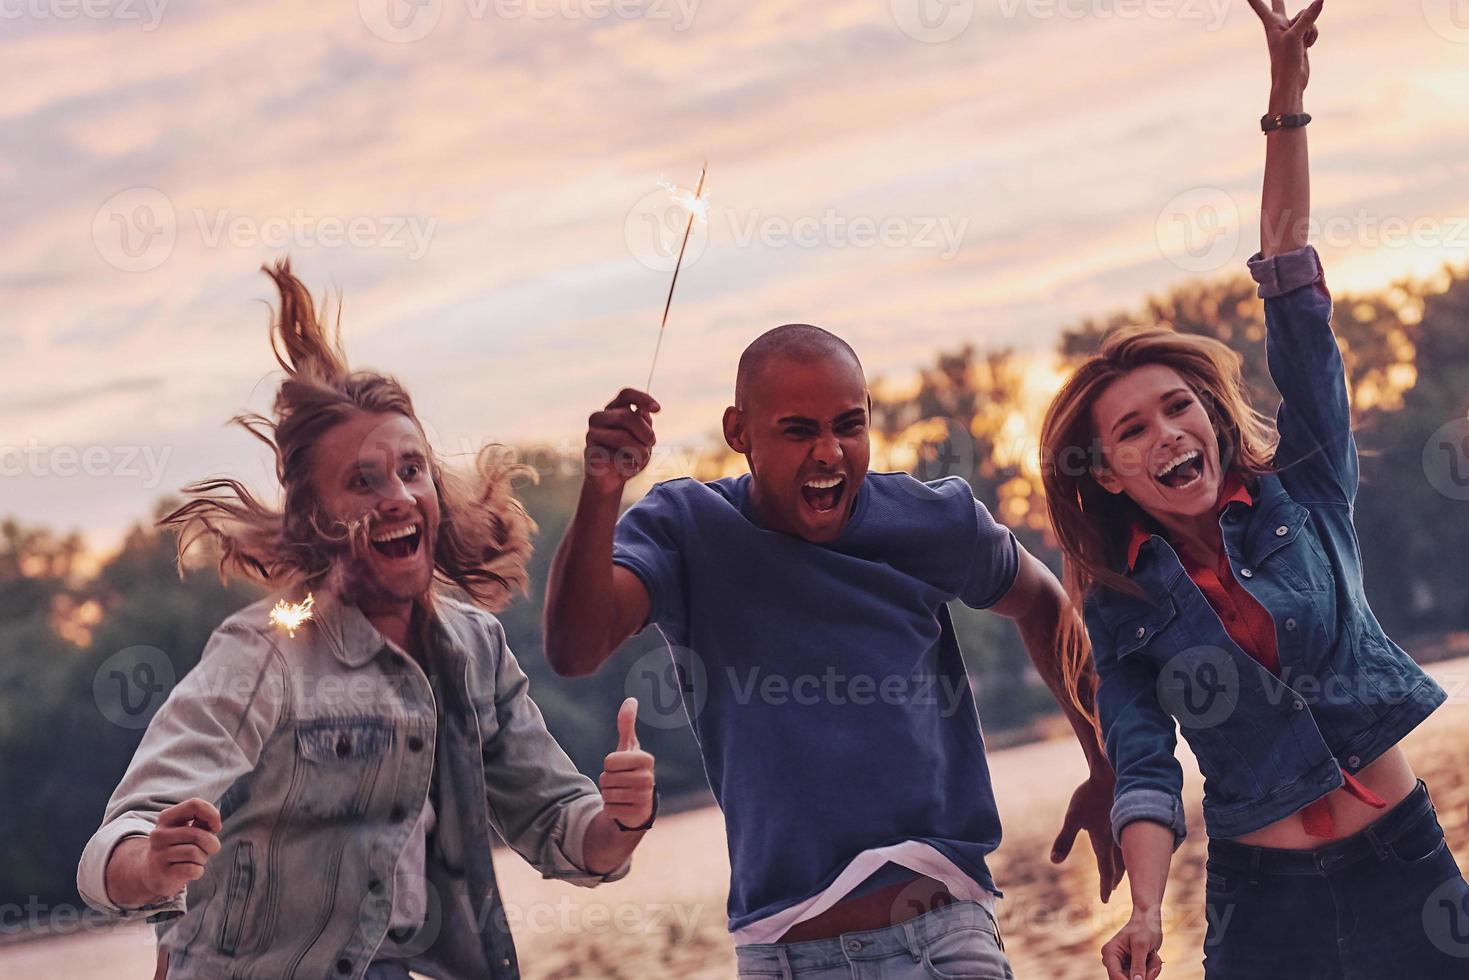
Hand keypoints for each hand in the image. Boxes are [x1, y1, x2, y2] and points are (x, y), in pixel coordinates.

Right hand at [140, 799, 221, 899]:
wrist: (153, 873)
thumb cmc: (179, 846)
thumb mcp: (189, 829)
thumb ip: (202, 820)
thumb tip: (214, 824)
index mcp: (166, 817)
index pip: (194, 804)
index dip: (212, 815)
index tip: (216, 827)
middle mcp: (159, 834)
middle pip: (198, 834)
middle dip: (212, 844)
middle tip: (208, 850)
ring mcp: (158, 854)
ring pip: (195, 853)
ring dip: (203, 858)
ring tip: (196, 859)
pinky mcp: (163, 873)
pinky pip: (192, 870)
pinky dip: (198, 871)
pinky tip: (191, 870)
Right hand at [584, 388, 659, 496]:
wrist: (611, 479)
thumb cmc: (628, 454)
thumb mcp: (642, 437)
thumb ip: (644, 422)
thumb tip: (642, 412)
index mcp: (613, 409)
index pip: (626, 395)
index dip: (642, 398)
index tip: (657, 409)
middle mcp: (599, 418)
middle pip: (626, 415)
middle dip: (645, 432)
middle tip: (651, 444)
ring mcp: (592, 434)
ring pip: (621, 436)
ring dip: (639, 450)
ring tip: (641, 458)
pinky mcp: (590, 452)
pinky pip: (616, 456)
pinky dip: (629, 465)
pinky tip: (628, 468)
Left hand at [598, 697, 655, 828]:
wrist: (639, 804)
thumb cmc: (631, 770)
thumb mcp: (628, 748)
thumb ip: (627, 724)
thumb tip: (631, 699)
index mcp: (646, 759)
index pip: (610, 761)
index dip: (609, 765)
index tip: (621, 768)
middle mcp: (648, 778)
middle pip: (606, 778)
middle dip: (607, 781)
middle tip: (620, 782)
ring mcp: (643, 798)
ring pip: (606, 794)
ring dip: (608, 794)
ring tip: (621, 794)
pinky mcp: (636, 815)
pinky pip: (608, 809)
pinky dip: (610, 808)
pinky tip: (622, 806)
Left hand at [1051, 769, 1124, 902]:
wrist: (1110, 774)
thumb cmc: (1089, 797)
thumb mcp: (1072, 818)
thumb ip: (1064, 840)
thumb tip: (1054, 861)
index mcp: (1104, 843)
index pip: (1105, 870)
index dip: (1104, 886)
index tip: (1104, 900)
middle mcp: (1117, 840)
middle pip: (1119, 866)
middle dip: (1114, 879)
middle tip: (1110, 890)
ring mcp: (1124, 830)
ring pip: (1127, 856)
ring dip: (1124, 868)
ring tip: (1121, 875)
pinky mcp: (1126, 821)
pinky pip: (1131, 843)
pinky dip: (1130, 853)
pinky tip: (1128, 850)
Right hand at [1101, 907, 1163, 979]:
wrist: (1149, 919)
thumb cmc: (1143, 927)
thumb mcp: (1141, 945)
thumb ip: (1138, 965)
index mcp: (1110, 953)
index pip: (1115, 976)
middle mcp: (1113, 960)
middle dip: (1144, 976)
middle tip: (1154, 965)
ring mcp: (1122, 964)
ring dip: (1150, 971)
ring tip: (1154, 956)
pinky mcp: (1131, 966)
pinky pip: (1142, 977)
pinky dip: (1151, 970)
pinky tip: (1153, 957)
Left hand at [1247, 0, 1322, 93]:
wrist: (1291, 80)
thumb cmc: (1286, 60)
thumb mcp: (1296, 35)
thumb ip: (1308, 17)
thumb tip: (1321, 0)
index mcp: (1271, 24)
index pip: (1260, 6)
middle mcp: (1279, 26)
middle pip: (1278, 5)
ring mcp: (1290, 32)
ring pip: (1307, 18)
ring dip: (1310, 29)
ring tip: (1302, 43)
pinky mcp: (1300, 38)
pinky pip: (1312, 28)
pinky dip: (1313, 35)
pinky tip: (1307, 46)